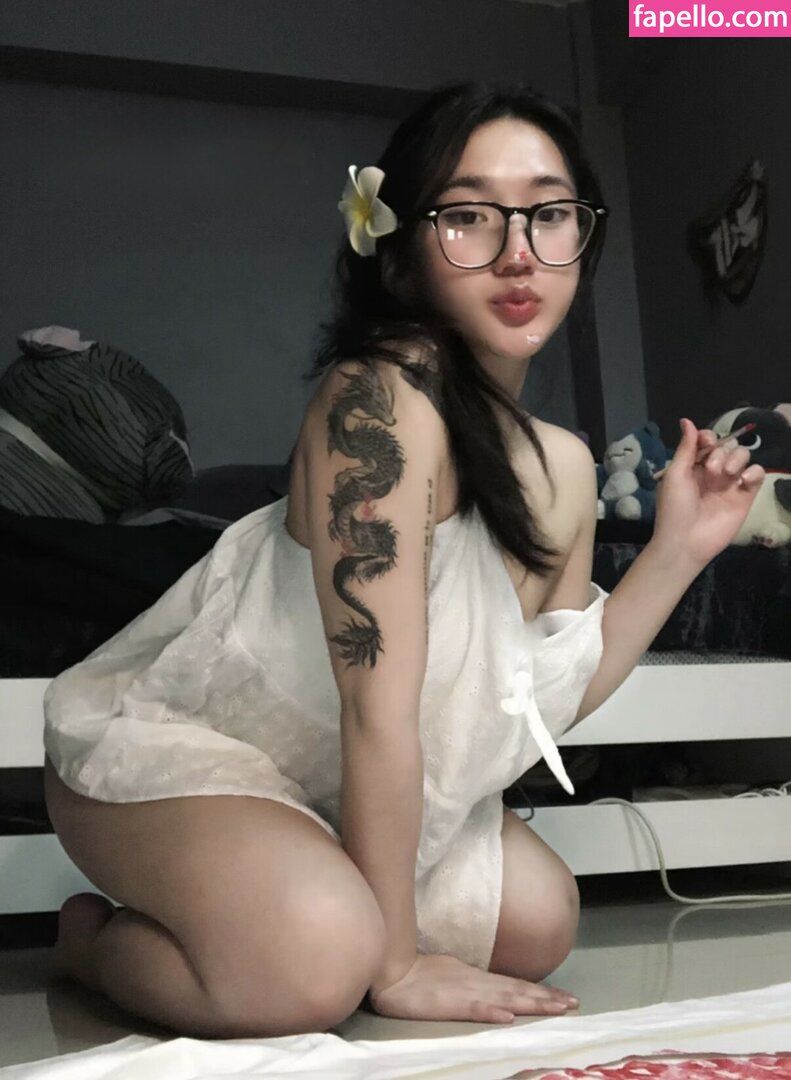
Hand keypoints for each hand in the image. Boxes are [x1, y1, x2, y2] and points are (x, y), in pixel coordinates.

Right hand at [368, 953, 577, 1023]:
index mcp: (477, 978)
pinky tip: (507, 1018)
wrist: (393, 970)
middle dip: (547, 998)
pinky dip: (491, 1013)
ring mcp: (464, 992)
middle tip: (574, 1004)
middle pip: (518, 991)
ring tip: (555, 1009)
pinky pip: (473, 1009)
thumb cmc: (419, 974)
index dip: (541, 991)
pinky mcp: (448, 1004)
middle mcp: (477, 983)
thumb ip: (474, 984)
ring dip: (531, 1004)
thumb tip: (496, 993)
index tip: (565, 998)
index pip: (515, 985)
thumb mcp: (452, 975)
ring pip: (504, 999)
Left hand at [653, 418, 764, 566]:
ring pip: (743, 456)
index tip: (707, 442)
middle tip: (712, 469)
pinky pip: (756, 474)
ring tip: (726, 474)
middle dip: (721, 452)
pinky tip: (742, 482)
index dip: (709, 438)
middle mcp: (713, 472)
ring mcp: (730, 483)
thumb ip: (686, 448)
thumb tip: (686, 420)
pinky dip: (753, 472)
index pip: (708, 441)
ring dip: (736, 458)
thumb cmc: (675, 508)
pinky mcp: (745, 496)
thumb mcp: (675, 475)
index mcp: (693, 466)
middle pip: (727, 446)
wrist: (686, 542)